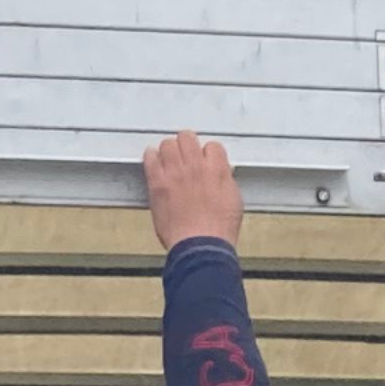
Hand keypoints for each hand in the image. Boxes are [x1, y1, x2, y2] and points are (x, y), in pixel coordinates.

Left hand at [144, 132, 243, 251]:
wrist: (201, 247)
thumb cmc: (218, 231)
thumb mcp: (234, 201)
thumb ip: (225, 182)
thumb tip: (222, 175)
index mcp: (217, 170)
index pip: (212, 146)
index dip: (208, 153)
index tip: (205, 160)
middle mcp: (195, 167)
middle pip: (187, 138)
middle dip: (187, 145)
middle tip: (186, 154)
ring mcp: (175, 173)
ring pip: (167, 144)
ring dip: (169, 150)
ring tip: (170, 159)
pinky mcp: (157, 183)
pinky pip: (150, 158)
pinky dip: (151, 157)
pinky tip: (154, 161)